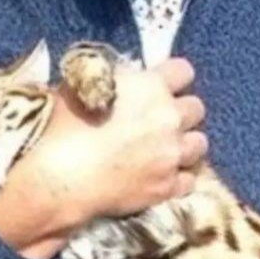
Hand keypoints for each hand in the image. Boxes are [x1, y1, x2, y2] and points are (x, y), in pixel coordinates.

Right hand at [0, 55, 209, 258]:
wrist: (60, 177)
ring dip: (185, 144)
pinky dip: (179, 177)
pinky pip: (189, 180)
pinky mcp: (166, 188)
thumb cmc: (64, 125)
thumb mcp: (85, 85)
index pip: (184, 71)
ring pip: (199, 144)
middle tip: (162, 121)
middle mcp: (169, 118)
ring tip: (167, 150)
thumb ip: (113, 81)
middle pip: (197, 108)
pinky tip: (162, 176)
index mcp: (151, 85)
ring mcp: (171, 155)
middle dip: (181, 112)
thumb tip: (118, 82)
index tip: (162, 85)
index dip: (173, 77)